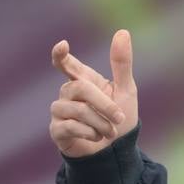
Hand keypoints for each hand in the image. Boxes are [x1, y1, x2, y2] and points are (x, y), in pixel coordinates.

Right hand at [48, 29, 138, 157]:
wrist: (116, 152)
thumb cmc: (120, 119)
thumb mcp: (126, 90)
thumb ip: (121, 63)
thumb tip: (122, 32)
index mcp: (84, 81)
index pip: (66, 64)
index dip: (61, 55)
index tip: (62, 45)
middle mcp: (68, 94)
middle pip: (79, 88)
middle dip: (103, 104)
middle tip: (119, 117)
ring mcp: (60, 112)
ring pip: (76, 109)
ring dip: (99, 122)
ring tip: (109, 131)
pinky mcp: (57, 130)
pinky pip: (69, 126)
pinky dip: (89, 132)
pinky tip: (96, 137)